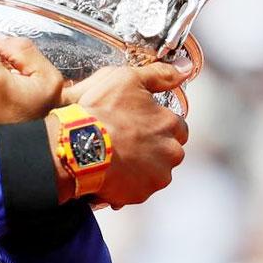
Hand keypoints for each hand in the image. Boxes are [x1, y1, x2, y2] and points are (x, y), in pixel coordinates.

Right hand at [55, 57, 191, 207]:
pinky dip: (126, 184)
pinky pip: (137, 189)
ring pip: (154, 172)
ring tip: (116, 157)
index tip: (140, 124)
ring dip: (141, 167)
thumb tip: (184, 68)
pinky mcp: (140, 194)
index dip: (158, 124)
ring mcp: (157, 176)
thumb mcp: (128, 79)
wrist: (78, 147)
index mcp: (170, 125)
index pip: (178, 127)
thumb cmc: (101, 111)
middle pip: (168, 151)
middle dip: (152, 148)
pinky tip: (110, 172)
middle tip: (126, 141)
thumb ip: (160, 74)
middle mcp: (171, 153)